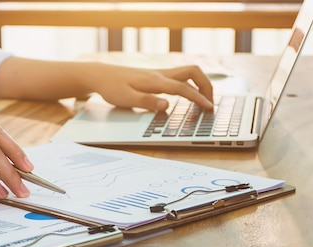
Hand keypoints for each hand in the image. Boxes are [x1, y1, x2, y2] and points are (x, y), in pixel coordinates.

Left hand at [86, 63, 213, 110]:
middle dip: (206, 86)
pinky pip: (181, 77)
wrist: (101, 75)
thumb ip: (147, 102)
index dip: (198, 98)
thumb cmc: (112, 88)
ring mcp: (160, 74)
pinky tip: (189, 95)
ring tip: (204, 100)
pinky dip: (191, 84)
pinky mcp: (157, 76)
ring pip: (188, 72)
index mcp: (155, 81)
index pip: (183, 88)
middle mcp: (161, 74)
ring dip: (200, 84)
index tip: (209, 108)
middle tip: (210, 103)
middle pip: (193, 72)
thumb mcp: (126, 99)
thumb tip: (166, 106)